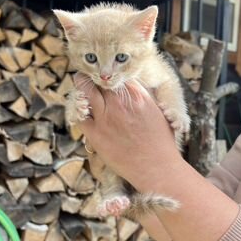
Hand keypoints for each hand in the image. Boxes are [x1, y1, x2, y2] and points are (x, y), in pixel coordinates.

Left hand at [74, 73, 182, 192]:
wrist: (156, 167)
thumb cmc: (161, 143)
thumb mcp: (157, 112)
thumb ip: (143, 98)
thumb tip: (132, 88)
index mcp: (137, 95)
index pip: (118, 74)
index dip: (111, 73)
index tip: (107, 74)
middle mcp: (120, 102)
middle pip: (101, 79)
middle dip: (94, 75)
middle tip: (88, 73)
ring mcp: (106, 117)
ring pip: (87, 91)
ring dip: (82, 84)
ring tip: (79, 81)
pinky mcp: (96, 133)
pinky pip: (81, 115)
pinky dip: (81, 109)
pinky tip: (81, 107)